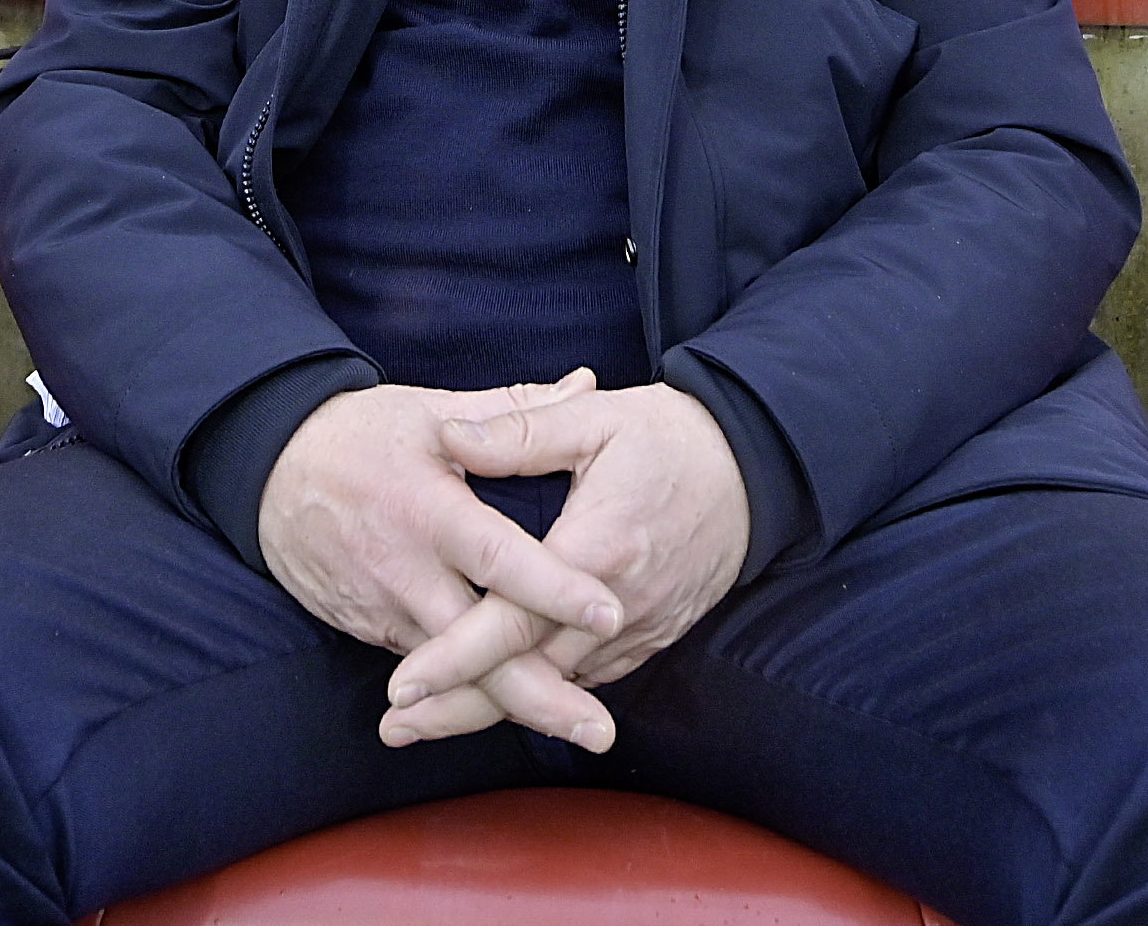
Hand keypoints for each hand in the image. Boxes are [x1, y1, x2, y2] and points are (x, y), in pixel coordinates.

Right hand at [256, 373, 627, 750]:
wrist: (268, 472)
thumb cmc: (361, 434)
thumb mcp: (431, 411)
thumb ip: (514, 409)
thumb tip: (586, 382)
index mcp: (428, 511)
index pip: (499, 558)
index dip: (554, 589)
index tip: (610, 613)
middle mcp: (405, 572)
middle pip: (476, 650)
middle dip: (538, 696)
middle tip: (599, 731)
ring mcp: (383, 610)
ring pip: (453, 676)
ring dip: (511, 706)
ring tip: (578, 729)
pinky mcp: (369, 631)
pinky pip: (429, 670)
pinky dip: (472, 690)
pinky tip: (523, 709)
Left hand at [376, 382, 750, 750]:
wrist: (754, 468)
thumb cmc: (668, 437)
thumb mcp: (595, 419)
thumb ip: (518, 430)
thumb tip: (448, 438)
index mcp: (596, 548)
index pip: (513, 621)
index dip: (455, 658)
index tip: (402, 686)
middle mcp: (618, 606)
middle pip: (528, 677)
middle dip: (458, 706)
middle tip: (393, 728)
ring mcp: (639, 629)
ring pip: (556, 689)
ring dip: (492, 709)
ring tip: (426, 723)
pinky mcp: (652, 638)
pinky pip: (587, 679)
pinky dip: (540, 696)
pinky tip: (495, 700)